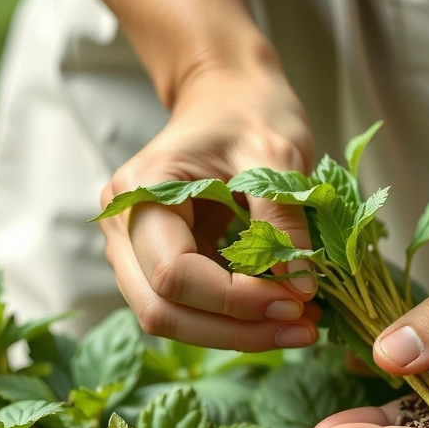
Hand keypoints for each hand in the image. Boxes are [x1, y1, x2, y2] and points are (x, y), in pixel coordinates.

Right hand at [99, 66, 321, 350]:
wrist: (229, 93)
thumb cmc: (249, 110)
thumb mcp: (276, 154)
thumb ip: (282, 219)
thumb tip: (298, 287)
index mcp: (140, 192)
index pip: (174, 274)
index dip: (234, 301)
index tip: (296, 301)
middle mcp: (124, 226)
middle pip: (162, 310)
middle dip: (235, 331)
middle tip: (304, 330)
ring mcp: (138, 249)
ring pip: (173, 319)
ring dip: (236, 334)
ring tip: (301, 328)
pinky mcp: (163, 263)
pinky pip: (191, 308)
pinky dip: (236, 321)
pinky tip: (283, 315)